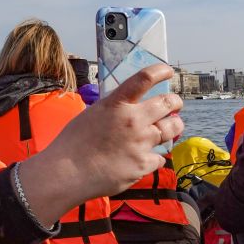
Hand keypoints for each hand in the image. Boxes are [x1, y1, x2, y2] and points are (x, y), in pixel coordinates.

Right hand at [18, 64, 182, 226]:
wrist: (68, 172)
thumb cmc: (73, 142)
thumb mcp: (92, 114)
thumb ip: (113, 109)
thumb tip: (129, 107)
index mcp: (117, 104)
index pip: (144, 79)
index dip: (160, 71)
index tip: (168, 71)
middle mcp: (133, 120)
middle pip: (168, 103)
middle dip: (175, 101)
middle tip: (175, 103)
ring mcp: (141, 143)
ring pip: (173, 129)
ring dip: (175, 125)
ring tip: (173, 126)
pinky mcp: (143, 164)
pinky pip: (160, 157)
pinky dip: (155, 155)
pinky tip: (147, 156)